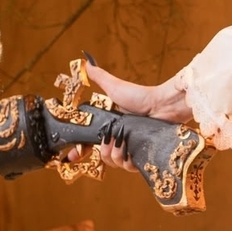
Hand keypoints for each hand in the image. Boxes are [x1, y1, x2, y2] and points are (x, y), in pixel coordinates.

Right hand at [59, 61, 189, 170]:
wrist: (162, 105)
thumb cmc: (141, 96)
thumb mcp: (115, 88)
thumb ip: (99, 77)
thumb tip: (86, 63)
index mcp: (110, 128)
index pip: (90, 144)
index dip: (79, 152)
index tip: (69, 157)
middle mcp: (119, 140)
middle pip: (101, 157)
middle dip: (100, 152)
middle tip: (107, 140)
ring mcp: (131, 149)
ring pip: (114, 163)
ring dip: (114, 154)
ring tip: (120, 142)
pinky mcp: (143, 156)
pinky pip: (129, 168)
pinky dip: (126, 161)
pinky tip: (129, 151)